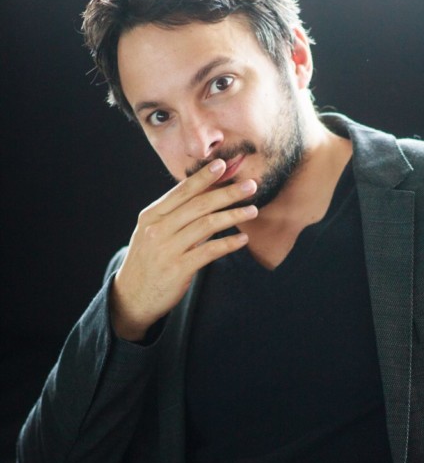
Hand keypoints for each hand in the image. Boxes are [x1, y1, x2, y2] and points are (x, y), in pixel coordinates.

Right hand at [110, 161, 257, 340]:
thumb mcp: (152, 234)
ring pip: (206, 225)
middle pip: (198, 205)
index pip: (182, 191)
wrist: (131, 297)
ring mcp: (167, 249)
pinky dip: (228, 244)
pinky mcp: (178, 269)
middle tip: (250, 186)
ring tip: (253, 211)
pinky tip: (243, 239)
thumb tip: (204, 199)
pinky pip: (208, 252)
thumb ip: (174, 217)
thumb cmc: (148, 262)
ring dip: (233, 216)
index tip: (223, 165)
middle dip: (227, 193)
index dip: (203, 177)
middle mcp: (158, 229)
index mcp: (151, 216)